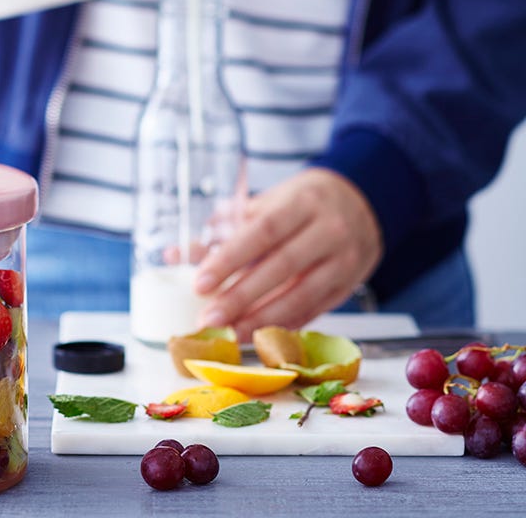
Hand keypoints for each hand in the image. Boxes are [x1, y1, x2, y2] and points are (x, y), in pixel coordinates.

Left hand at [194, 168, 382, 341]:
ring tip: (230, 334)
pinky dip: (285, 324)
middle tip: (208, 319)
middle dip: (241, 297)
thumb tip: (175, 256)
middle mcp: (328, 230)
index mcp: (303, 202)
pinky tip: (259, 334)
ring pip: (301, 296)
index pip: (263, 232)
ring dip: (262, 320)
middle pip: (280, 267)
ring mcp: (344, 260)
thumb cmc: (301, 202)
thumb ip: (224, 229)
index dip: (230, 260)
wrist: (362, 203)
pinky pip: (315, 309)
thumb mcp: (267, 204)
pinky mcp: (350, 284)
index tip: (200, 284)